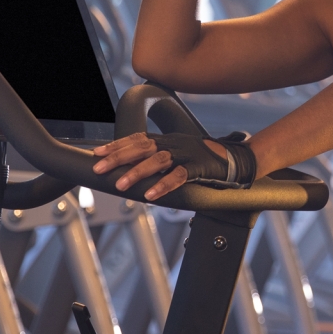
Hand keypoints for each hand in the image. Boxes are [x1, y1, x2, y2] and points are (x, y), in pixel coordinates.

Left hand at [92, 133, 233, 199]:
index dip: (116, 145)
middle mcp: (174, 144)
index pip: (137, 139)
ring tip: (121, 185)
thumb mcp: (178, 155)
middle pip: (142, 147)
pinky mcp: (199, 168)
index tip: (96, 153)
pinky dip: (163, 185)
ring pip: (157, 160)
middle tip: (99, 168)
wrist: (236, 160)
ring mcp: (186, 155)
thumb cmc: (204, 161)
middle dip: (118, 157)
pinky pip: (179, 176)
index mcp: (167, 140)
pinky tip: (151, 195)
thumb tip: (132, 172)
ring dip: (137, 173)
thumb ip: (158, 161)